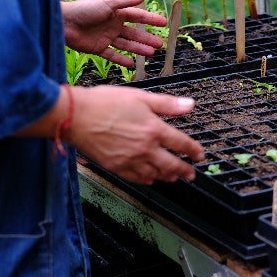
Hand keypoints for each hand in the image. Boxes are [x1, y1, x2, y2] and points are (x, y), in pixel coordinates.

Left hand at [61, 0, 166, 67]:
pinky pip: (112, 55)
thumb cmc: (85, 9)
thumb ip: (128, 1)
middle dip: (147, 38)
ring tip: (151, 54)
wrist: (64, 22)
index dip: (151, 19)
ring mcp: (106, 37)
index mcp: (116, 12)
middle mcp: (113, 25)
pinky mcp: (98, 48)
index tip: (164, 23)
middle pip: (134, 33)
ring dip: (139, 49)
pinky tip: (131, 64)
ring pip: (126, 44)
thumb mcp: (109, 2)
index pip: (137, 16)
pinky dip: (121, 59)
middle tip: (160, 44)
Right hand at [66, 85, 205, 184]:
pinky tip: (150, 179)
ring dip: (168, 177)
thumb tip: (190, 105)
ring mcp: (131, 161)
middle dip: (185, 170)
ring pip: (156, 174)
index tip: (200, 155)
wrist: (76, 117)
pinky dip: (147, 180)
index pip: (182, 144)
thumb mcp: (140, 97)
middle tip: (191, 174)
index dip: (194, 151)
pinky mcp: (117, 167)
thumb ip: (167, 104)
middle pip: (172, 165)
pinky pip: (137, 178)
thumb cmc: (105, 103)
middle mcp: (146, 149)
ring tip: (174, 177)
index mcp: (154, 130)